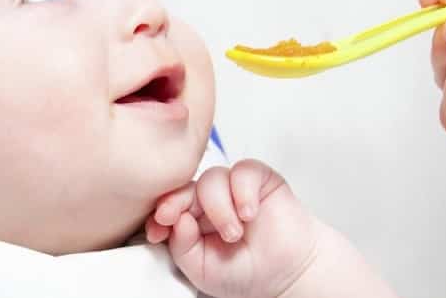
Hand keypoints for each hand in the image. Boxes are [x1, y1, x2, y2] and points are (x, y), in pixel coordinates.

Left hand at [145, 160, 314, 297]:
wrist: (287, 273)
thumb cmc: (246, 272)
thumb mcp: (203, 270)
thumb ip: (183, 248)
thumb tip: (175, 221)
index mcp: (190, 219)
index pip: (168, 206)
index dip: (162, 212)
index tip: (158, 226)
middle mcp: (208, 200)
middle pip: (186, 187)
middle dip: (181, 203)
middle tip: (189, 224)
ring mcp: (232, 187)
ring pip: (211, 178)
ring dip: (219, 208)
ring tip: (234, 233)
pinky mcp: (257, 179)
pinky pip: (243, 171)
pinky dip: (243, 191)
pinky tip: (249, 214)